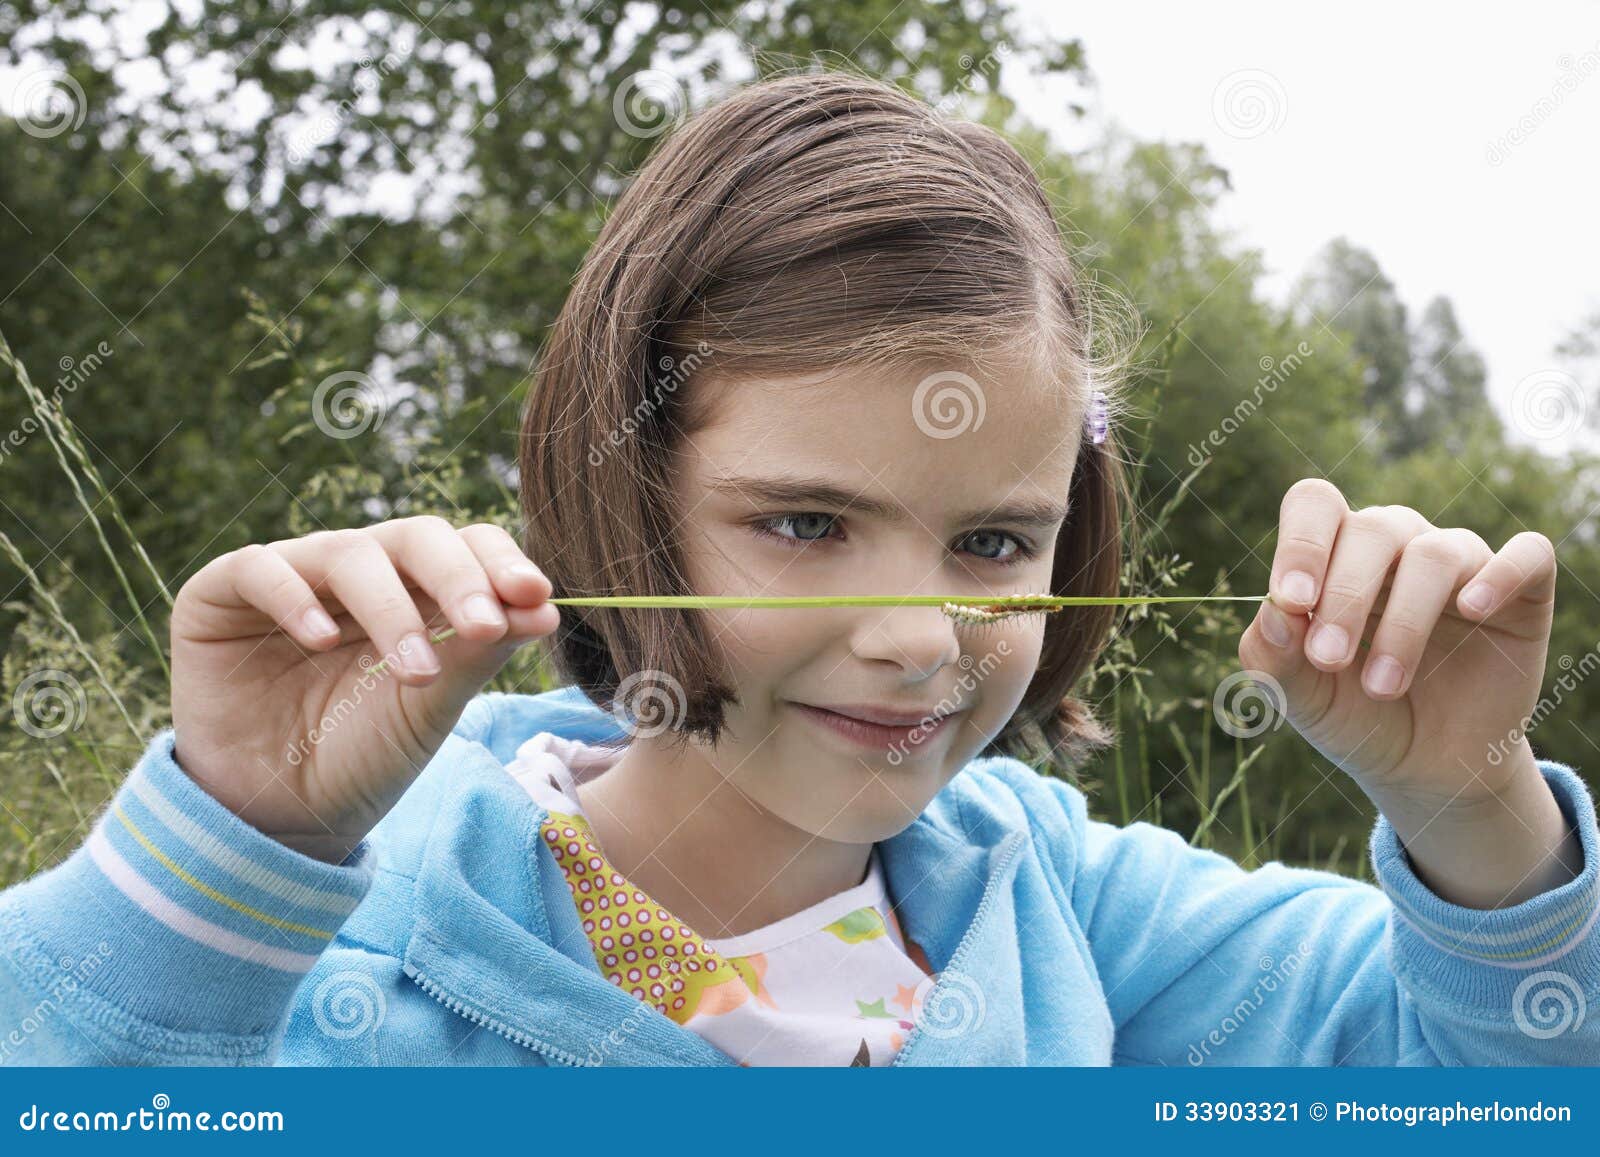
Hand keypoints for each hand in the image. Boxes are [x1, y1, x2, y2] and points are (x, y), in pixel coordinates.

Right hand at [170, 517, 559, 859]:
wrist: (278, 814)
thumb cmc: (362, 755)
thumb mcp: (429, 707)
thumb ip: (477, 653)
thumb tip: (546, 609)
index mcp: (419, 589)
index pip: (467, 546)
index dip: (501, 562)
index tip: (536, 597)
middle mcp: (360, 572)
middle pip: (416, 537)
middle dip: (458, 578)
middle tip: (484, 628)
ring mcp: (293, 576)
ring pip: (348, 552)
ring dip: (389, 608)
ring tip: (412, 669)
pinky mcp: (221, 595)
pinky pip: (259, 569)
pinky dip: (294, 598)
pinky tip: (322, 641)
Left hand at [1238, 478, 1556, 809]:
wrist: (1427, 768)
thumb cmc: (1356, 716)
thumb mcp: (1304, 699)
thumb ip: (1274, 657)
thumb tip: (1270, 611)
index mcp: (1335, 555)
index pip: (1315, 506)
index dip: (1302, 543)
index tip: (1291, 600)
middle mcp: (1397, 544)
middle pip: (1370, 530)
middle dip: (1344, 596)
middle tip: (1328, 660)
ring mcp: (1460, 564)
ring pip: (1434, 554)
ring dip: (1403, 620)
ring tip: (1383, 685)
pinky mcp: (1522, 593)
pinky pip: (1527, 556)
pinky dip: (1502, 574)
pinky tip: (1473, 609)